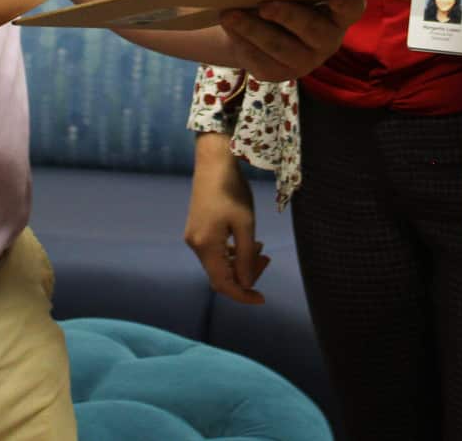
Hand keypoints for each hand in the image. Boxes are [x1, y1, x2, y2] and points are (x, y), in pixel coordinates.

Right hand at [185, 133, 269, 304]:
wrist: (214, 162)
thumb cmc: (232, 190)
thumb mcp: (245, 224)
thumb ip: (246, 256)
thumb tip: (246, 283)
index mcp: (206, 246)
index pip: (223, 285)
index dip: (242, 295)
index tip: (262, 299)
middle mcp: (195, 245)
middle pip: (221, 274)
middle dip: (246, 274)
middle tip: (267, 260)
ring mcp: (194, 236)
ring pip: (219, 262)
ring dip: (240, 262)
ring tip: (262, 249)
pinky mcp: (197, 228)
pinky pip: (215, 250)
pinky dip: (232, 251)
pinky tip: (248, 241)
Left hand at [218, 0, 365, 82]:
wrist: (262, 26)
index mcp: (338, 13)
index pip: (352, 8)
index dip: (346, 3)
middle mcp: (328, 41)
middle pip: (312, 29)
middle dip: (287, 15)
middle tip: (264, 4)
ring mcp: (305, 61)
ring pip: (279, 47)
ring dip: (253, 29)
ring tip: (230, 14)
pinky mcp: (279, 74)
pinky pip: (259, 60)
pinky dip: (241, 41)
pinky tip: (228, 25)